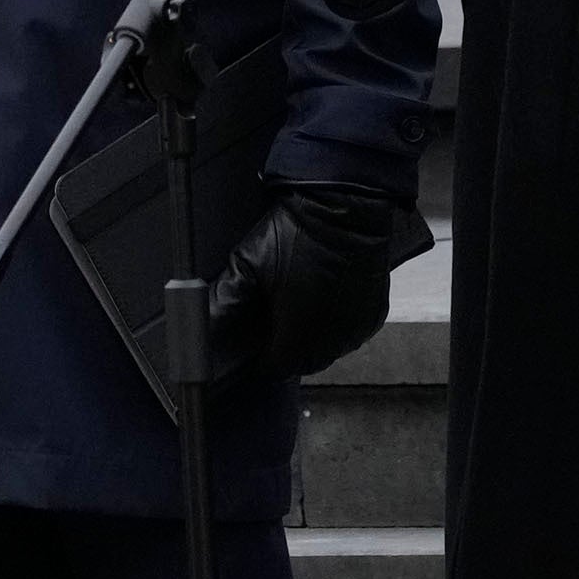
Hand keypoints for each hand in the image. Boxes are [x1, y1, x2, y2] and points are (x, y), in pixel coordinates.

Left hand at [208, 178, 430, 381]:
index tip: (254, 347)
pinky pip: (351, 334)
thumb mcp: (249, 262)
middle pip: (304, 362)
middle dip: (286, 351)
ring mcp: (357, 329)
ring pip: (330, 351)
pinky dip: (336, 328)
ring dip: (313, 341)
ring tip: (297, 315)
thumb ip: (226, 296)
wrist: (344, 211)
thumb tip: (204, 319)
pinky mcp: (374, 315)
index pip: (276, 367)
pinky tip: (323, 305)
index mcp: (299, 334)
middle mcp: (332, 340)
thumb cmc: (295, 236)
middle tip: (272, 328)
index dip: (262, 360)